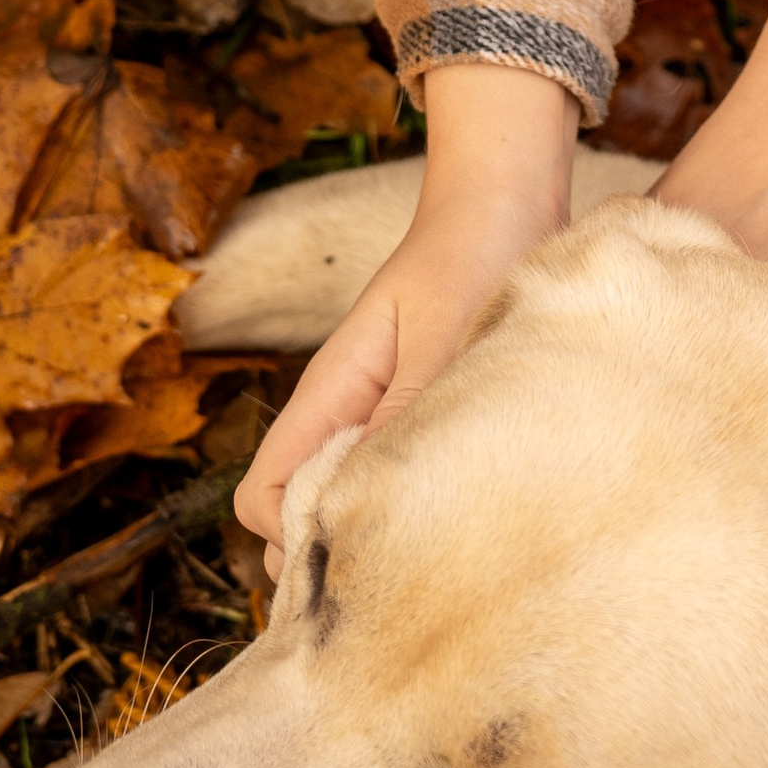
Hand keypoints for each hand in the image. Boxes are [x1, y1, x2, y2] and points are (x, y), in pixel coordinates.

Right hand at [234, 63, 577, 556]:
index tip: (361, 545)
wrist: (505, 203)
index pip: (262, 500)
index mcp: (327, 395)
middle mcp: (343, 417)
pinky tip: (473, 504)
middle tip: (415, 564)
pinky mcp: (422, 424)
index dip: (295, 538)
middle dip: (334, 553)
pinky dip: (418, 506)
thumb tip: (358, 501)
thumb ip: (404, 416)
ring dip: (381, 529)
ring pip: (347, 506)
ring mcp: (381, 423)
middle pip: (295, 519)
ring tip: (451, 535)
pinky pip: (395, 483)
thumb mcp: (443, 335)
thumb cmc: (474, 256)